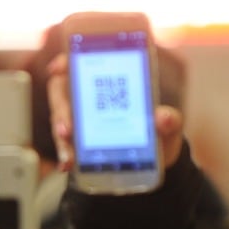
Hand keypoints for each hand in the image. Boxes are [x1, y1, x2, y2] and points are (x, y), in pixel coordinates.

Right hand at [44, 52, 184, 174]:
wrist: (158, 161)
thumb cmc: (160, 131)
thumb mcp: (168, 123)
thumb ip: (169, 119)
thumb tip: (163, 118)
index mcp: (109, 81)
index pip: (80, 64)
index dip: (65, 63)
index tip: (58, 68)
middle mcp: (89, 97)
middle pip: (62, 94)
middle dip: (60, 111)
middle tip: (67, 130)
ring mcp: (81, 120)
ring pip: (60, 122)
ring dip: (61, 139)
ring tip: (69, 157)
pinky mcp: (79, 143)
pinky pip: (65, 146)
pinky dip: (65, 155)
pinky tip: (67, 165)